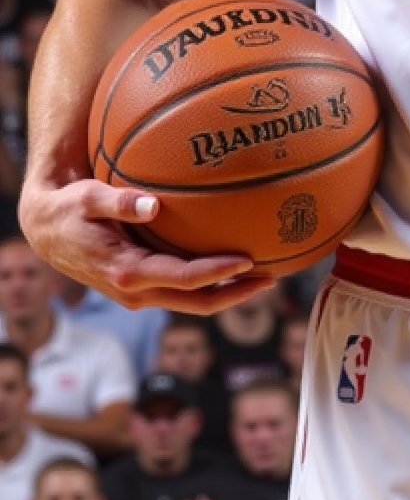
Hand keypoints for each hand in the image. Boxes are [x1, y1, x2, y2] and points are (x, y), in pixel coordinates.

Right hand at [18, 177, 273, 313]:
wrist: (47, 233)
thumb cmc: (70, 208)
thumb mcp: (88, 197)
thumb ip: (120, 202)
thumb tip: (153, 203)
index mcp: (128, 271)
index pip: (185, 278)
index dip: (219, 272)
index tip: (249, 260)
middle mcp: (135, 291)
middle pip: (197, 302)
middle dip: (236, 293)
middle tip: (272, 278)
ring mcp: (138, 295)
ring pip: (192, 302)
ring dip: (227, 293)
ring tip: (262, 276)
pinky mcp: (141, 288)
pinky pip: (182, 291)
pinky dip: (209, 284)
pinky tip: (231, 267)